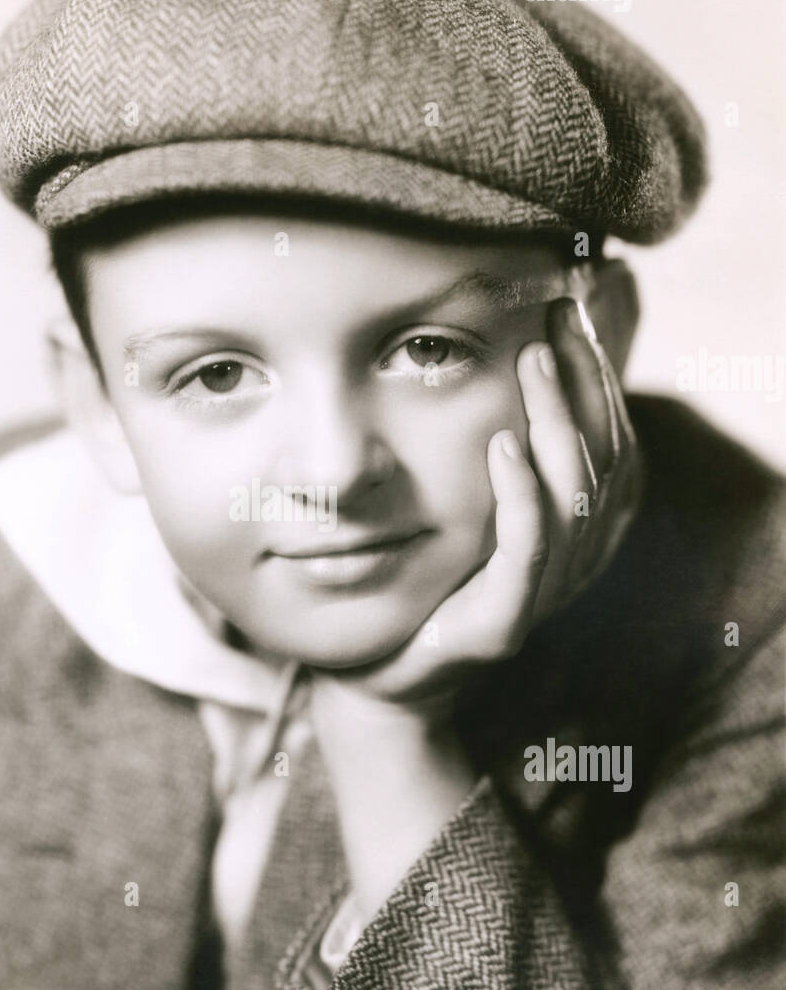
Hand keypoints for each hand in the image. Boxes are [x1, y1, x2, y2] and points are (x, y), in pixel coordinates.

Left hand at [306, 294, 641, 715]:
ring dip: (555, 421)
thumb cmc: (420, 581)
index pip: (611, 441)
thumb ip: (491, 449)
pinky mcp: (501, 627)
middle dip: (583, 381)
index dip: (598, 376)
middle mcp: (574, 562)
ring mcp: (542, 596)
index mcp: (576, 532)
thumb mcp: (462, 505)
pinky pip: (528, 554)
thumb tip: (487, 358)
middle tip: (554, 319)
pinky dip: (521, 496)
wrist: (379, 677)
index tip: (570, 312)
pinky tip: (501, 444)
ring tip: (532, 360)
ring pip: (575, 498)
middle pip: (604, 460)